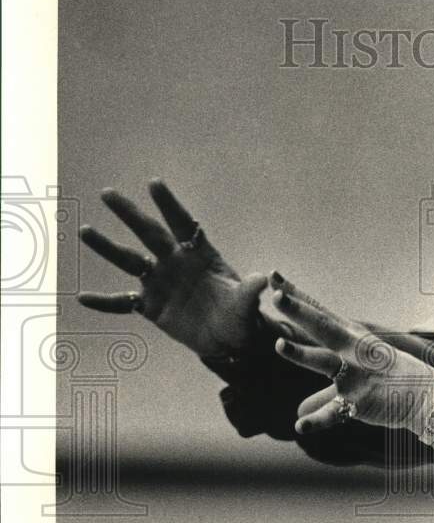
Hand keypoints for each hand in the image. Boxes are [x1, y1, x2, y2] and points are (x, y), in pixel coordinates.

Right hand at [77, 179, 267, 357]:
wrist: (230, 340)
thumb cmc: (241, 315)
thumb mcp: (246, 304)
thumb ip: (249, 291)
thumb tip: (262, 279)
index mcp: (200, 255)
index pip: (184, 225)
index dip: (170, 205)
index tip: (154, 182)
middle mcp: (176, 263)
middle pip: (150, 234)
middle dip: (130, 214)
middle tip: (108, 193)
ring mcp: (161, 283)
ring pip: (129, 261)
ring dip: (107, 247)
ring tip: (85, 231)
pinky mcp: (151, 306)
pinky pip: (123, 303)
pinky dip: (104, 303)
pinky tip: (82, 298)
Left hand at [267, 274, 433, 433]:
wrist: (429, 395)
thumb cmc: (394, 376)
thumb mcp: (362, 361)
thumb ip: (326, 369)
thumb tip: (299, 390)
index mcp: (353, 337)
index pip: (319, 312)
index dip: (296, 296)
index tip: (274, 277)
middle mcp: (354, 350)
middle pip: (322, 327)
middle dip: (299, 311)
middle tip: (277, 296)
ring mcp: (357, 374)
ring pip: (324, 362)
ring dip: (302, 354)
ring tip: (279, 344)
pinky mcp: (359, 401)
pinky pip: (334, 412)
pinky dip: (318, 420)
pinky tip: (300, 424)